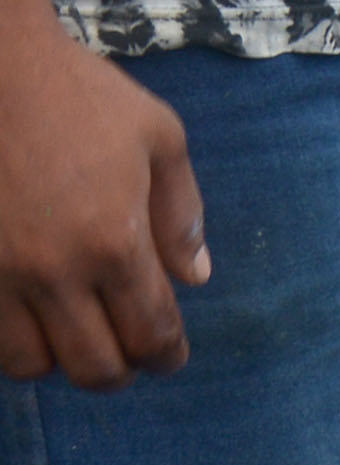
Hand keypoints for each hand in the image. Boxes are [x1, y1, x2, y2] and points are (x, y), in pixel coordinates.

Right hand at [0, 10, 207, 387]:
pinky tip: (24, 317)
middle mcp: (52, 271)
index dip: (167, 355)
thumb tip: (195, 277)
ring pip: (27, 364)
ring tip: (71, 336)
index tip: (169, 356)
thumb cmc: (77, 94)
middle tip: (126, 355)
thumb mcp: (158, 138)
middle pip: (92, 367)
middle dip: (119, 370)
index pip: (150, 333)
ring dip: (57, 359)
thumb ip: (180, 213)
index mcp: (114, 243)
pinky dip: (7, 340)